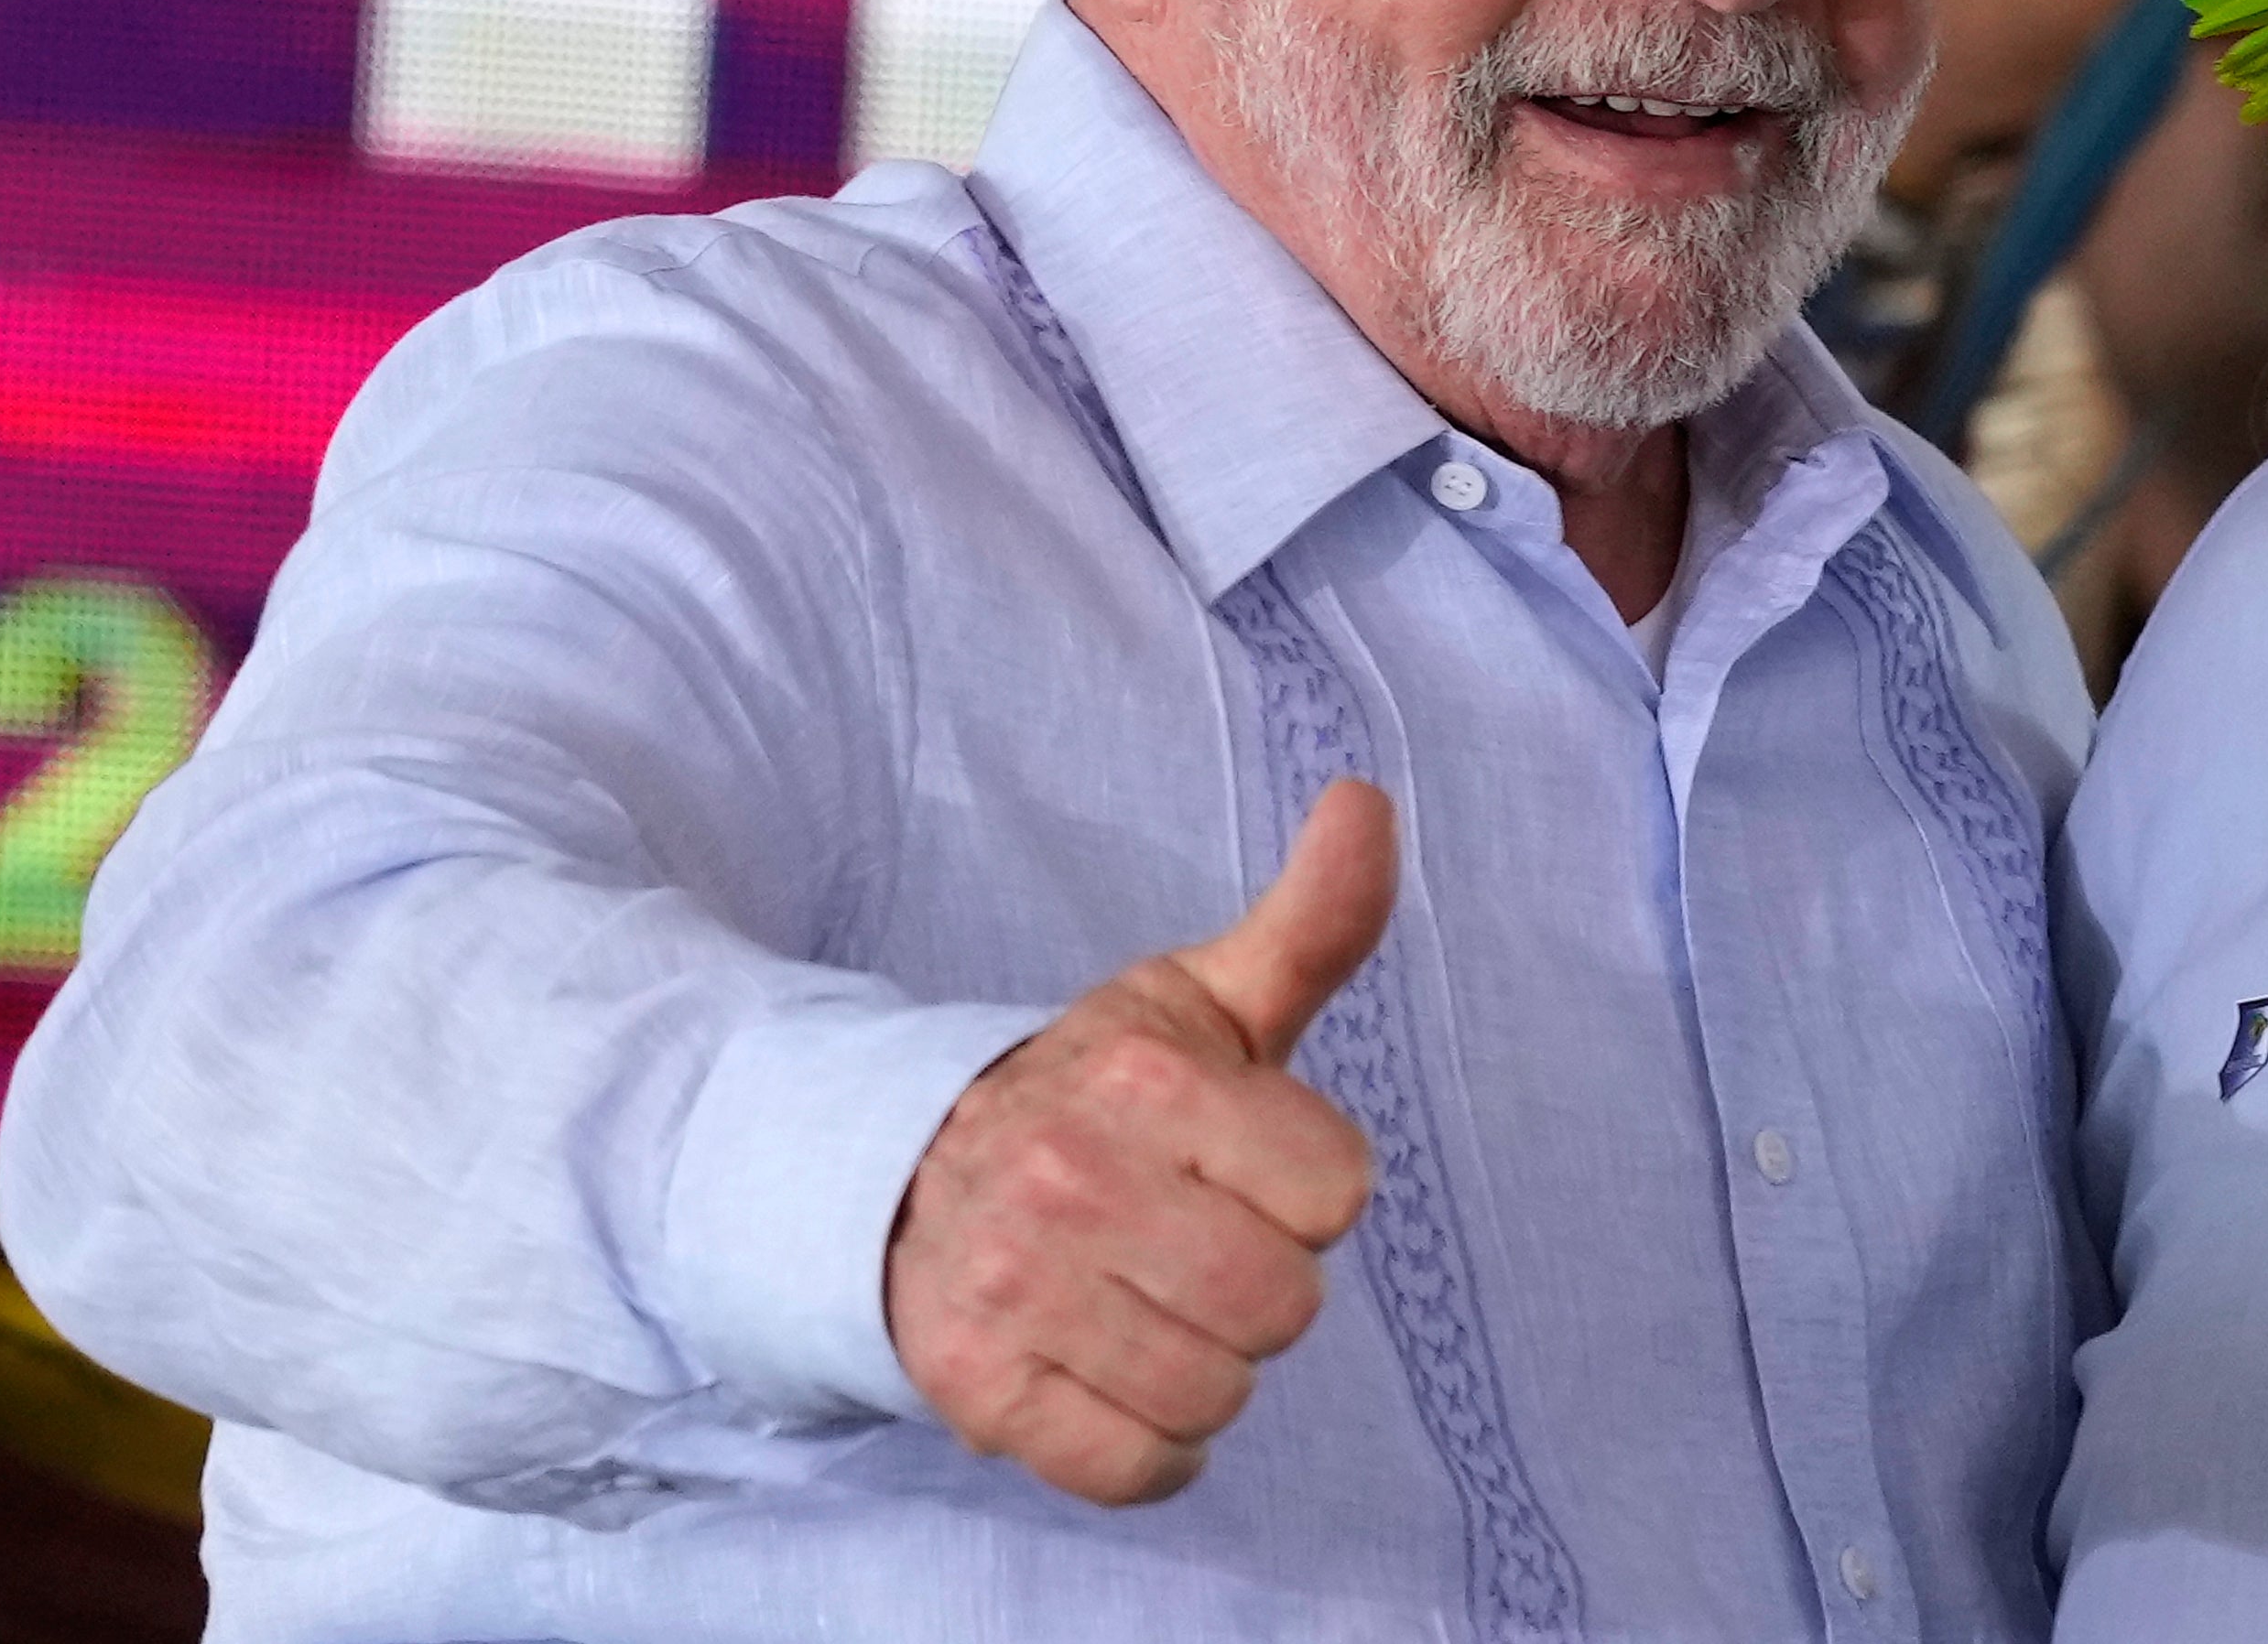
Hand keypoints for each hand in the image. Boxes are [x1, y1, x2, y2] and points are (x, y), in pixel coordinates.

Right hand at [882, 777, 1396, 1503]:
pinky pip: (1135, 1467)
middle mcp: (1073, 1178)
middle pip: (1282, 1305)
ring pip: (1217, 1394)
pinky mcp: (979, 1391)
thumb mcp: (1202, 1001)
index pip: (1336, 1191)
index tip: (1243, 1168)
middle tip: (1193, 1246)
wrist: (900, 1174)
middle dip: (1260, 1287)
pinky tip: (1117, 1381)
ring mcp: (1015, 1289)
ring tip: (1147, 1306)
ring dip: (1204, 1369)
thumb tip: (1367, 800)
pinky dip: (1148, 1449)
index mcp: (1146, 1076)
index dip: (1306, 1191)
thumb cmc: (1095, 1096)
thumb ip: (1312, 923)